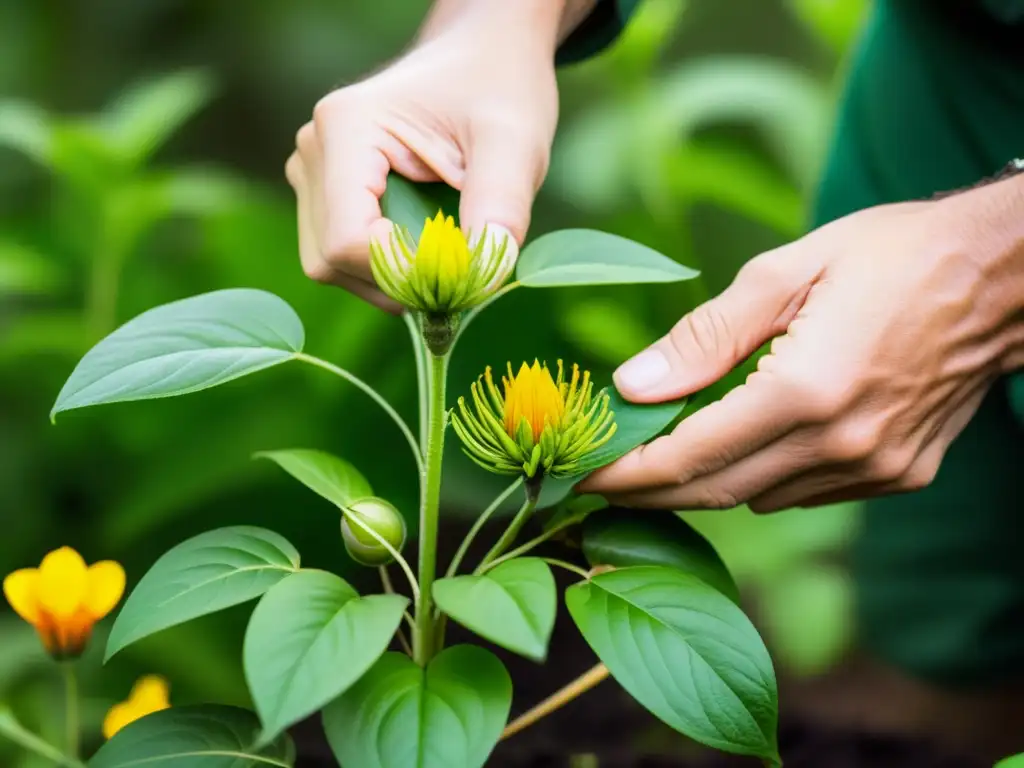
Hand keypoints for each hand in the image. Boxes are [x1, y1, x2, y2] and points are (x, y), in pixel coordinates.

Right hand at [286, 0, 571, 309]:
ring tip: (448, 253)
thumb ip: (501, 205)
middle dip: (399, 280)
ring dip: (392, 280)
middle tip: (463, 270)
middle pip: (332, 260)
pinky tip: (428, 247)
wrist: (483, 59)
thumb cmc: (498, 88)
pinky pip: (340, 258)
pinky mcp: (323, 193)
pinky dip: (386, 269)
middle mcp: (314, 150)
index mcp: (347, 127)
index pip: (348, 239)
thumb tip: (484, 280)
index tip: (461, 270)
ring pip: (331, 267)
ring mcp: (312, 173)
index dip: (402, 271)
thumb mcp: (515, 141)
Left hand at [580, 177, 1023, 511]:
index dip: (626, 474)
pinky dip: (762, 478)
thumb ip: (704, 338)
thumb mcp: (786, 272)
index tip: (580, 478)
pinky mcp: (899, 475)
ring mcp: (874, 467)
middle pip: (716, 492)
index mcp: (805, 391)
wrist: (1000, 276)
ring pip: (759, 498)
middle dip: (650, 493)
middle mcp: (840, 443)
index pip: (689, 456)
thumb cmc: (890, 256)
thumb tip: (632, 385)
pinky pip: (804, 492)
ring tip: (664, 458)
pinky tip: (747, 445)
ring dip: (706, 484)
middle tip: (602, 483)